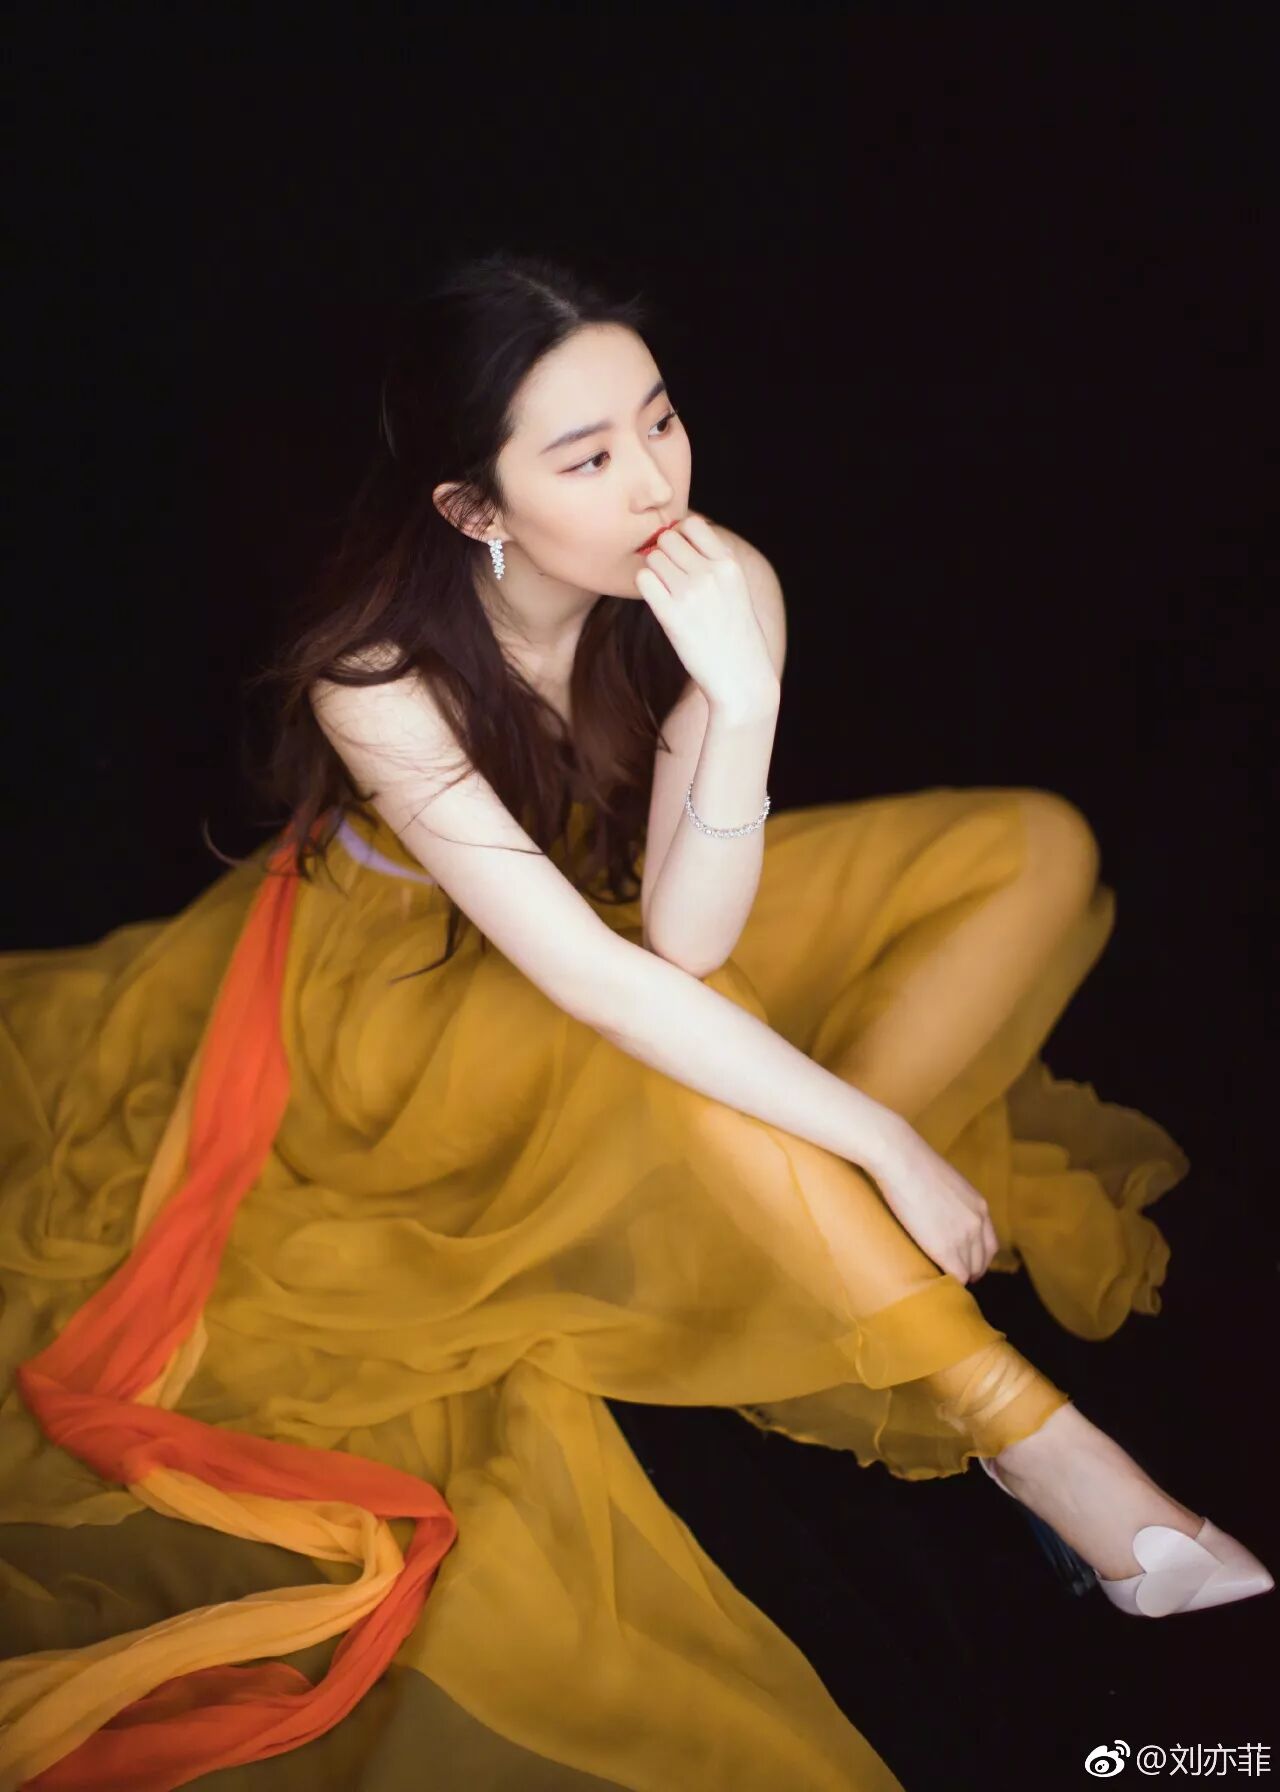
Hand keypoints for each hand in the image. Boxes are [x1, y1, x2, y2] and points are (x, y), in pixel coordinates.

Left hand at [634, 513, 779, 714]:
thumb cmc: (737, 636)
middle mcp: (710, 573)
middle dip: (664, 554)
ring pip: (653, 557)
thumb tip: (680, 540)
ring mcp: (690, 593)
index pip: (693, 524)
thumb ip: (715, 564)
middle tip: (670, 577)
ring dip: (654, 571)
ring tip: (666, 592)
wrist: (741, 678)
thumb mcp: (737, 591)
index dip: (681, 536)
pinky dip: (646, 587)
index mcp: (729, 564)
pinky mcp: (671, 615)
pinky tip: (658, 601)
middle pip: (668, 539)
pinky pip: (644, 580)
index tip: (681, 556)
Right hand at [862, 1123, 999, 1285]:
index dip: (977, 1255)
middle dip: (971, 1269)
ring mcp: (965, 1237)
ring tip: (945, 1279)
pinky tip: (938, 1281)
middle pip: (983, 1259)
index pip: (990, 1243)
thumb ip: (951, 1200)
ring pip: (972, 1271)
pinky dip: (950, 1282)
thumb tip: (939, 1206)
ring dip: (960, 1276)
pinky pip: (957, 1276)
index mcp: (980, 1206)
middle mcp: (979, 1223)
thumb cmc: (913, 1163)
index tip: (964, 1261)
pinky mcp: (947, 1249)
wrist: (901, 1160)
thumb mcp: (945, 1181)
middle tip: (954, 1274)